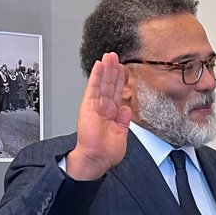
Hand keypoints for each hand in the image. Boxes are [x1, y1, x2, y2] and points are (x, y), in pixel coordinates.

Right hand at [67, 53, 131, 179]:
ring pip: (102, 82)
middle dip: (112, 70)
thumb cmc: (106, 151)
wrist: (97, 158)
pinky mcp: (88, 105)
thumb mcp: (121, 134)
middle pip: (109, 84)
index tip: (123, 69)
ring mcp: (95, 105)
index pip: (116, 93)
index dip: (120, 80)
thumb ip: (124, 120)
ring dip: (106, 68)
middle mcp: (103, 107)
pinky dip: (96, 75)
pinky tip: (99, 65)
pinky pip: (93, 87)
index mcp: (111, 114)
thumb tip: (126, 109)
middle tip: (114, 56)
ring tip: (109, 56)